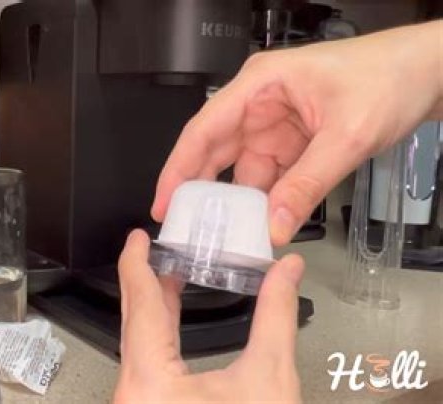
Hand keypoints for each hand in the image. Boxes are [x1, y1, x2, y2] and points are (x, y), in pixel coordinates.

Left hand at [114, 230, 304, 402]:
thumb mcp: (270, 378)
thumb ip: (275, 317)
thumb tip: (285, 273)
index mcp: (152, 384)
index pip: (140, 307)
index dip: (138, 265)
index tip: (137, 240)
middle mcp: (135, 397)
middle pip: (133, 323)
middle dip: (144, 281)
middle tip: (150, 249)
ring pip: (136, 345)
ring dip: (151, 309)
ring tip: (165, 277)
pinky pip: (143, 365)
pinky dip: (155, 336)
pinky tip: (167, 321)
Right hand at [152, 21, 442, 245]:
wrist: (428, 72)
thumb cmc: (389, 75)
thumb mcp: (346, 135)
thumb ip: (307, 185)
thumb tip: (274, 225)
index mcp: (260, 84)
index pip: (203, 130)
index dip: (177, 168)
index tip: (165, 202)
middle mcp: (260, 104)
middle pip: (215, 152)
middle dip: (201, 192)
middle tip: (186, 230)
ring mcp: (276, 125)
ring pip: (243, 171)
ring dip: (238, 204)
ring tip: (226, 236)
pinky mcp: (293, 143)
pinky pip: (270, 177)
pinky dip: (266, 202)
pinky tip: (261, 224)